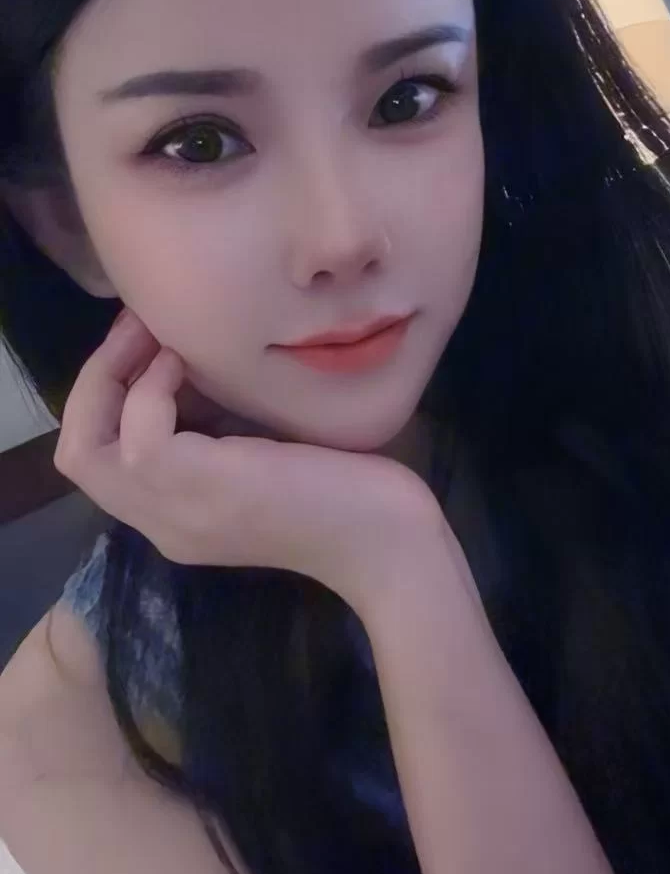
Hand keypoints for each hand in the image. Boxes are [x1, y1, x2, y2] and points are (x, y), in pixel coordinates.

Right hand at [53, 308, 441, 612]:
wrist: (389, 543)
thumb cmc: (345, 492)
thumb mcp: (262, 452)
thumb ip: (218, 426)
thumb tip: (189, 364)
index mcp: (175, 516)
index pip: (98, 458)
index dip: (109, 393)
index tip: (144, 340)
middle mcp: (163, 523)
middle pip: (76, 455)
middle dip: (95, 380)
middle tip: (135, 329)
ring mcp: (179, 512)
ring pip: (87, 447)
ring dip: (116, 376)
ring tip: (155, 336)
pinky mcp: (206, 489)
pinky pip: (140, 434)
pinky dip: (152, 385)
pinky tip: (187, 360)